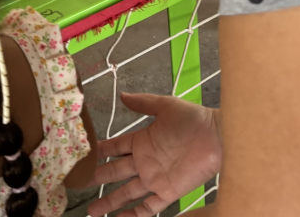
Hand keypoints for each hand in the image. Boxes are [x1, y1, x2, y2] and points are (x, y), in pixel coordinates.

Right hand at [87, 93, 221, 216]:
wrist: (219, 138)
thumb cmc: (194, 120)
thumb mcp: (167, 106)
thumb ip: (144, 103)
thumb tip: (123, 95)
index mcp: (142, 140)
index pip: (114, 148)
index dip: (99, 152)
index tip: (82, 157)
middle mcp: (145, 161)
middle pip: (115, 172)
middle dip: (98, 179)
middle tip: (80, 184)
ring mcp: (155, 178)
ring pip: (127, 193)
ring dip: (110, 202)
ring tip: (93, 211)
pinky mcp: (168, 192)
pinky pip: (148, 207)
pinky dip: (134, 215)